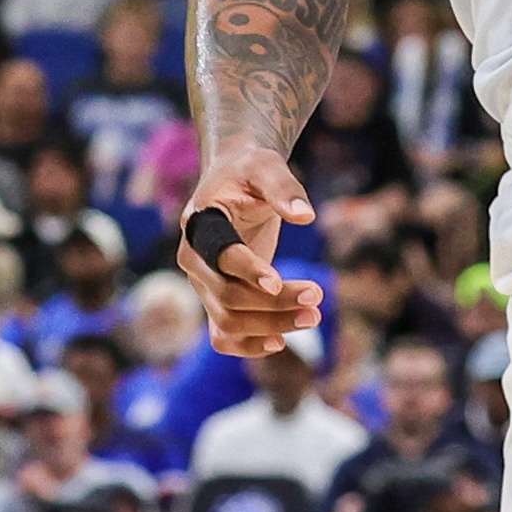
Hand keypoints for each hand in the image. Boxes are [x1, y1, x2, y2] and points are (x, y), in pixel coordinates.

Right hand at [177, 147, 321, 358]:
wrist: (232, 181)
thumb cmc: (248, 171)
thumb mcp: (266, 166)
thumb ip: (283, 188)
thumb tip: (306, 216)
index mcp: (199, 224)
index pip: (221, 256)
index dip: (248, 271)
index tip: (278, 281)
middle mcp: (193, 259)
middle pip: (228, 296)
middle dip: (274, 303)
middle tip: (318, 296)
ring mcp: (202, 284)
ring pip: (228, 321)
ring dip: (270, 326)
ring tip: (313, 317)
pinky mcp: (216, 299)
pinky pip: (222, 335)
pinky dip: (248, 345)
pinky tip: (281, 343)